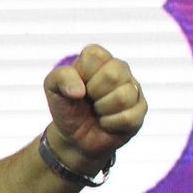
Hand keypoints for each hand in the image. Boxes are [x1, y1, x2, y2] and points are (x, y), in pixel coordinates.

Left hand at [42, 44, 146, 173]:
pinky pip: (128, 117)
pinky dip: (110, 124)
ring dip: (102, 110)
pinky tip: (106, 122)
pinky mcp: (140, 110)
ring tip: (98, 111)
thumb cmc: (66, 107)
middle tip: (89, 100)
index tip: (77, 85)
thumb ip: (59, 78)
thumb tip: (79, 91)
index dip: (80, 75)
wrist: (74, 137)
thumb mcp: (52, 89)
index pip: (94, 55)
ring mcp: (133, 89)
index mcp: (98, 58)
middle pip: (113, 75)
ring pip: (123, 97)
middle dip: (94, 93)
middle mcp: (120, 69)